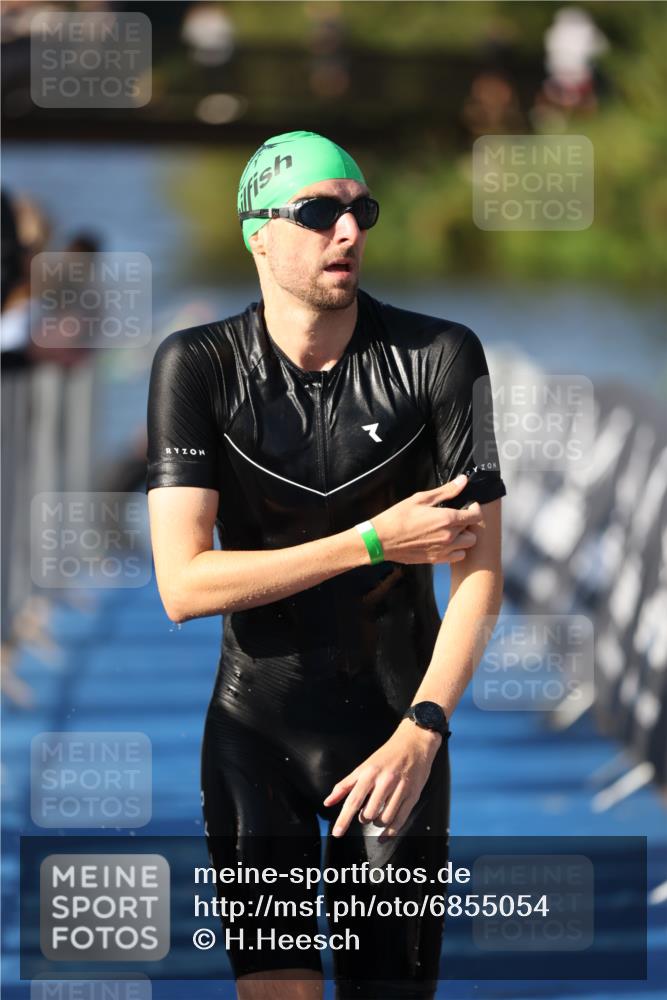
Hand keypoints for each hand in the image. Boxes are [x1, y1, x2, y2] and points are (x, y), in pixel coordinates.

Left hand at [322, 720, 441, 839]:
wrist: (414, 742)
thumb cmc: (388, 755)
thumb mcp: (363, 766)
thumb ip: (345, 785)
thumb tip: (328, 802)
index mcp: (369, 772)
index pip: (353, 800)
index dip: (344, 819)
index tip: (337, 832)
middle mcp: (385, 780)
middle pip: (369, 812)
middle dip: (363, 818)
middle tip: (364, 814)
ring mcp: (400, 788)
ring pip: (384, 818)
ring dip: (377, 823)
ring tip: (376, 817)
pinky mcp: (413, 795)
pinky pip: (400, 820)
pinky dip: (390, 832)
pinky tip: (384, 836)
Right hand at [371, 475, 483, 564]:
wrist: (382, 539)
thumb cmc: (399, 516)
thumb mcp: (421, 499)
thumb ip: (446, 491)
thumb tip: (463, 480)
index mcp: (447, 519)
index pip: (475, 516)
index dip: (475, 509)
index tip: (469, 506)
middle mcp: (449, 537)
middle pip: (473, 533)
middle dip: (469, 525)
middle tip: (458, 519)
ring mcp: (443, 550)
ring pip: (467, 547)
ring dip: (463, 539)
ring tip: (452, 532)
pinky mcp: (436, 560)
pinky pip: (456, 557)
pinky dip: (455, 551)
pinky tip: (445, 543)